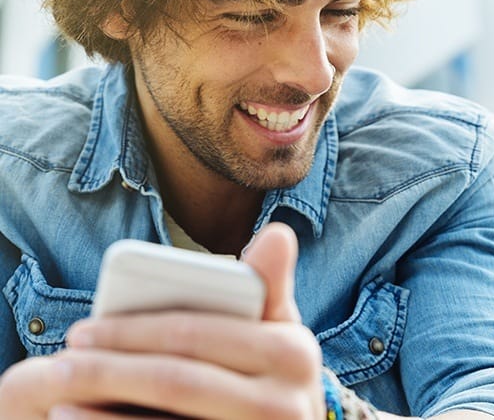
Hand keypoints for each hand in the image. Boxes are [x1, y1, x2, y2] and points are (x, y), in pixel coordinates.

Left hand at [0, 223, 325, 418]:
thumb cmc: (271, 367)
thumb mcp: (277, 325)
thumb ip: (270, 280)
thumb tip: (277, 232)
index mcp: (292, 351)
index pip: (196, 334)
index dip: (132, 332)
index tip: (80, 331)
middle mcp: (287, 403)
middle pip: (176, 381)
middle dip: (108, 370)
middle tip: (60, 364)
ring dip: (103, 412)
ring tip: (62, 397)